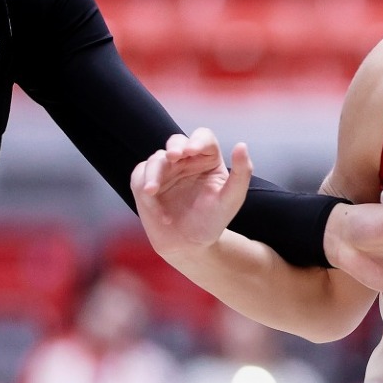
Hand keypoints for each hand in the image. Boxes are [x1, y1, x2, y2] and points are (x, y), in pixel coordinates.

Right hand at [130, 129, 249, 262]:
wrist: (190, 245)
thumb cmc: (213, 220)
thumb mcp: (232, 199)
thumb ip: (242, 173)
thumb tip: (242, 145)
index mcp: (207, 159)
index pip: (203, 138)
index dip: (197, 140)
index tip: (193, 151)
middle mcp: (184, 160)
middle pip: (176, 141)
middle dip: (173, 147)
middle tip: (174, 156)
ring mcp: (164, 170)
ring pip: (155, 160)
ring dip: (153, 174)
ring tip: (152, 191)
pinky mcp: (145, 182)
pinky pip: (140, 179)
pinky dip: (147, 195)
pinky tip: (161, 216)